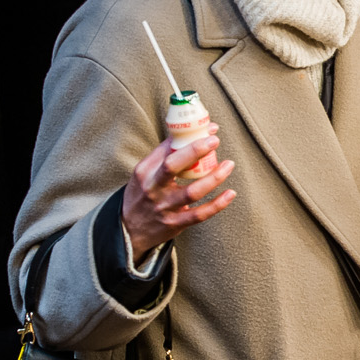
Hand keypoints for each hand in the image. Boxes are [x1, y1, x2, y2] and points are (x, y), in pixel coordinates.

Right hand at [124, 131, 235, 263]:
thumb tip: (196, 133)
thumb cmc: (143, 194)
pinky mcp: (175, 224)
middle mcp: (152, 188)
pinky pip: (200, 214)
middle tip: (215, 141)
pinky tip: (230, 193)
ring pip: (192, 191)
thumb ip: (166, 155)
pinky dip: (218, 204)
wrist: (129, 230)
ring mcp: (164, 207)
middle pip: (173, 166)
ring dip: (214, 177)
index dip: (187, 137)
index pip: (165, 149)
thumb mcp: (145, 173)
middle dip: (195, 151)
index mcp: (144, 172)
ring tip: (229, 165)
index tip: (208, 130)